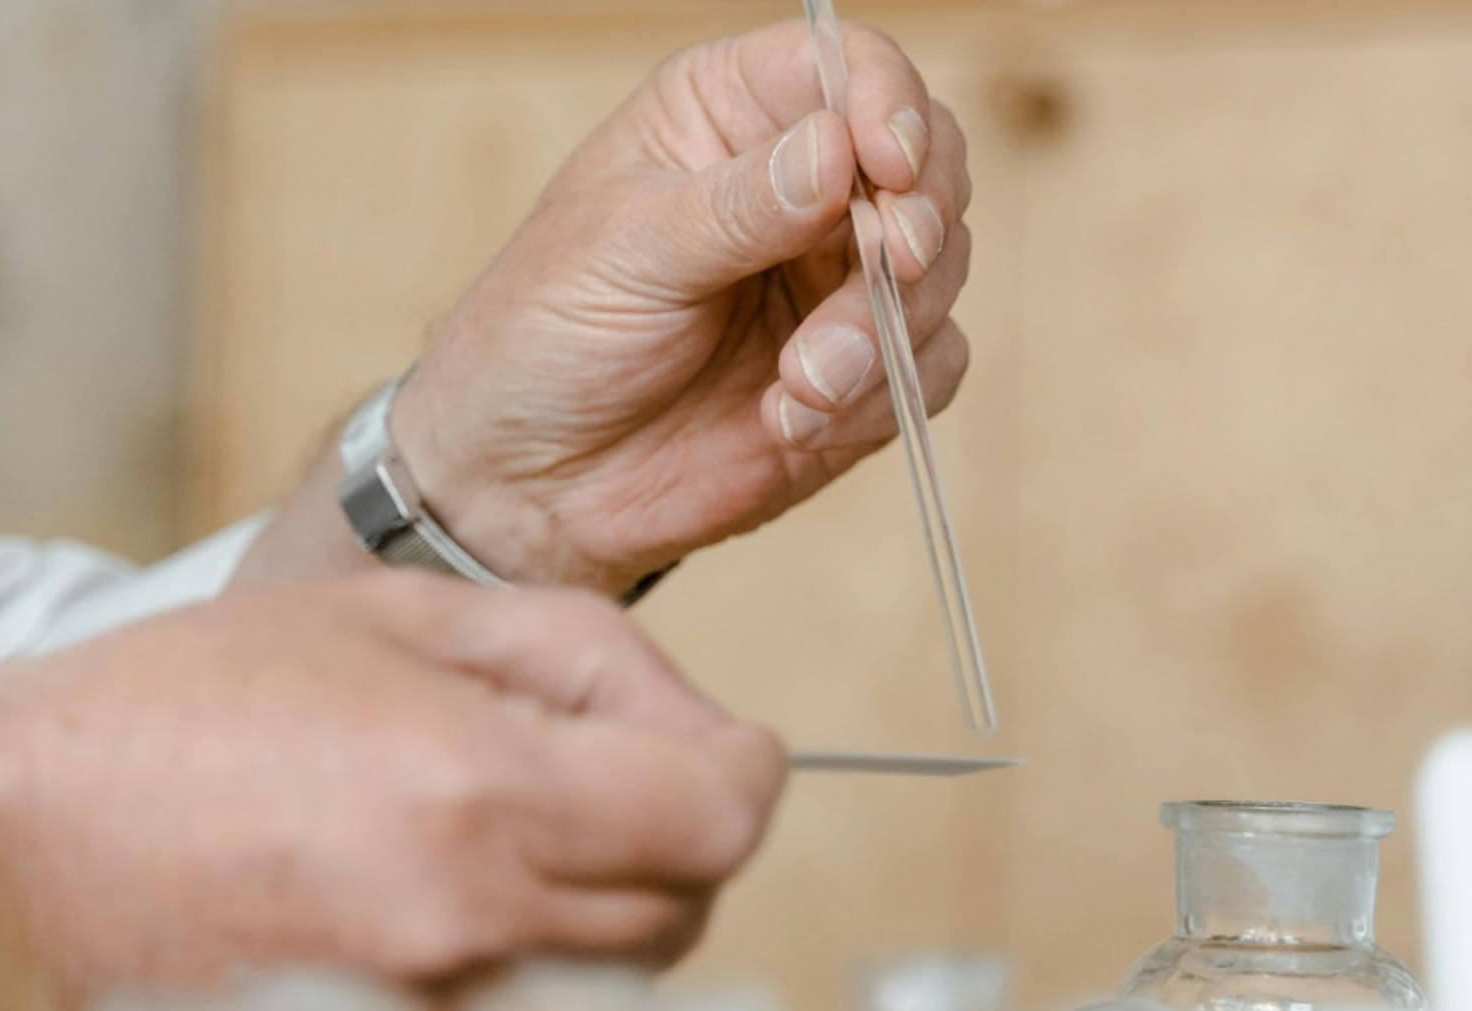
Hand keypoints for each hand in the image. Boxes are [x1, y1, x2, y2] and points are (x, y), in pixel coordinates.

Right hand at [0, 572, 786, 994]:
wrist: (14, 823)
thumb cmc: (193, 702)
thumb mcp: (402, 617)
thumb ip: (583, 659)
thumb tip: (698, 725)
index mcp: (479, 795)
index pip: (718, 821)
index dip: (743, 774)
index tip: (729, 752)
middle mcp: (464, 928)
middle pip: (682, 907)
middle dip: (673, 831)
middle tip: (605, 773)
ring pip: (614, 980)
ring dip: (601, 902)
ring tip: (502, 830)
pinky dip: (526, 967)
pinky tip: (452, 903)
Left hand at [396, 19, 972, 594]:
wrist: (531, 480)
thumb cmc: (548, 335)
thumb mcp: (627, 252)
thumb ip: (737, 206)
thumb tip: (837, 149)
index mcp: (729, 116)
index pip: (848, 68)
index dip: (887, 105)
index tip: (887, 166)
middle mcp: (801, 188)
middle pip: (928, 163)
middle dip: (917, 221)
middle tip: (886, 268)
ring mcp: (835, 282)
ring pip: (939, 273)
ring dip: (884, 331)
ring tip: (803, 385)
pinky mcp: (860, 373)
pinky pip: (933, 366)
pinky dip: (884, 397)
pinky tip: (796, 421)